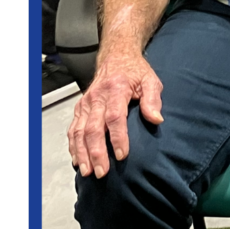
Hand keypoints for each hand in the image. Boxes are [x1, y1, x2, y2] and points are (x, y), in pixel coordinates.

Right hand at [67, 53, 163, 178]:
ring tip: (88, 171)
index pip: (115, 117)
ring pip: (79, 131)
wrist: (116, 57)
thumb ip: (152, 99)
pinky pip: (73, 129)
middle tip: (102, 171)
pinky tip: (78, 160)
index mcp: (116, 89)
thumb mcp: (150, 80)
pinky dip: (74, 146)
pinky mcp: (80, 108)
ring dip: (83, 153)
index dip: (118, 138)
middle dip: (97, 152)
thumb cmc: (135, 72)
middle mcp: (96, 97)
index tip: (123, 155)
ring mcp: (85, 103)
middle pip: (93, 128)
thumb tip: (156, 119)